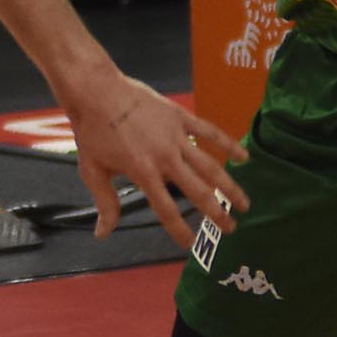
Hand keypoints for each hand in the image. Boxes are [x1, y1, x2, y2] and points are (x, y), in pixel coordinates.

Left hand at [64, 74, 248, 248]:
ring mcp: (175, 136)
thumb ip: (106, 203)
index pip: (166, 210)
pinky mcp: (180, 117)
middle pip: (198, 191)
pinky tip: (244, 157)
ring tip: (244, 204)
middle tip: (230, 229)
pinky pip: (209, 132)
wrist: (96, 91)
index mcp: (143, 173)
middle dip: (216, 213)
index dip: (180, 230)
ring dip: (229, 187)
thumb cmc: (92, 131)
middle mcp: (164, 157)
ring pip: (210, 166)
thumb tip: (103, 233)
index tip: (191, 245)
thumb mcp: (93, 171)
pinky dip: (228, 144)